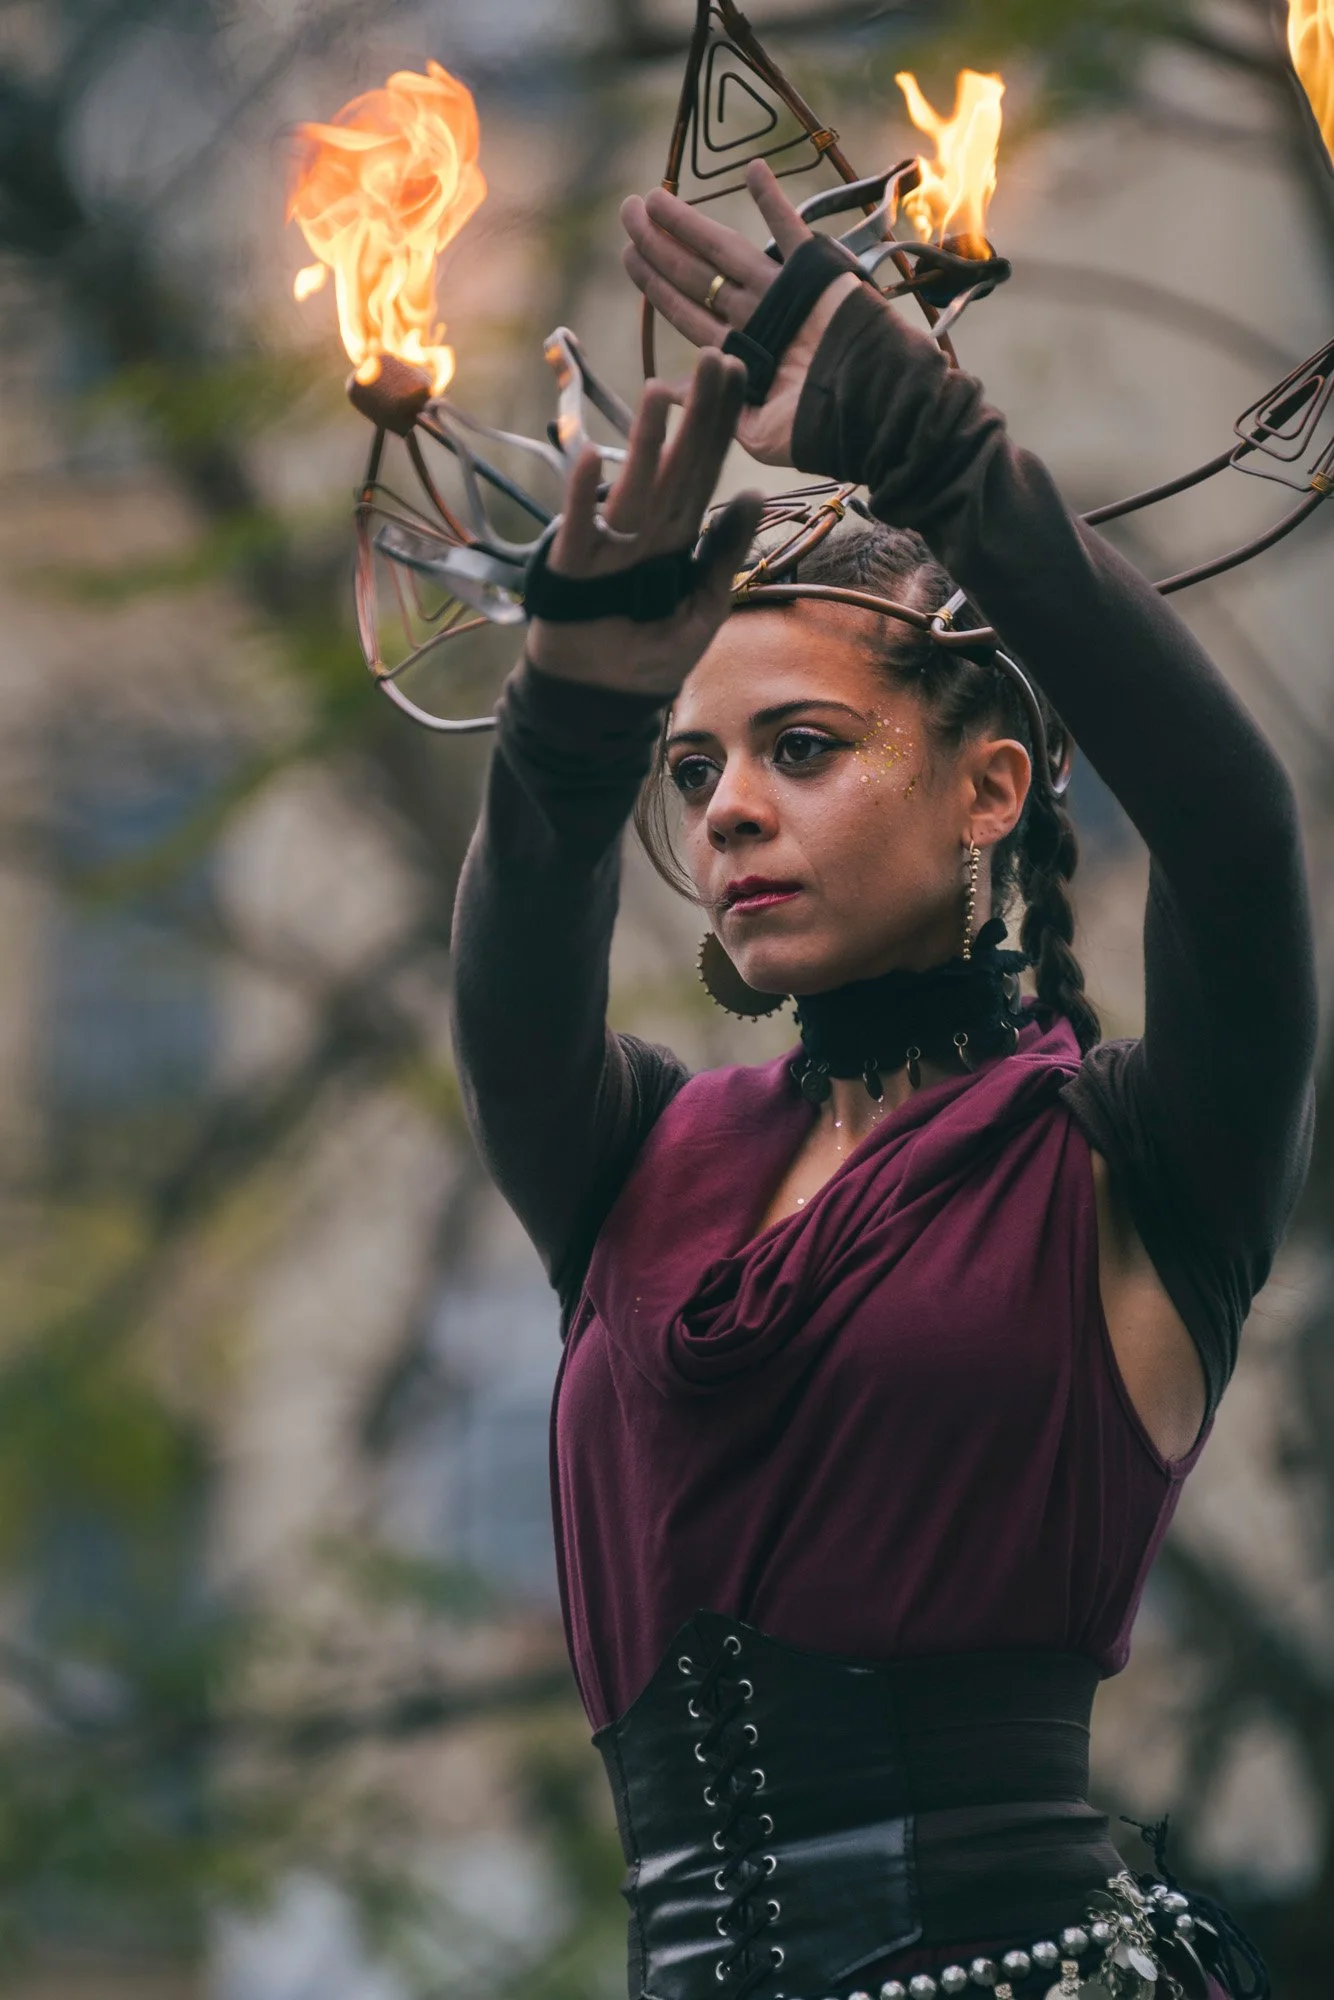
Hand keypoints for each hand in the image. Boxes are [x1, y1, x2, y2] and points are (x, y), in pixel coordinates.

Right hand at [527, 347, 762, 697]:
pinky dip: (581, 499)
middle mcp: (643, 533)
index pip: (705, 472)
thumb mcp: (702, 608)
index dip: (722, 424)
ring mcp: (608, 549)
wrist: (601, 699)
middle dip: (696, 415)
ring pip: (632, 490)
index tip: (741, 371)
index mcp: (677, 538)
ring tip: (660, 393)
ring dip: (645, 443)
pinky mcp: (572, 573)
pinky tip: (590, 458)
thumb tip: (752, 496)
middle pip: (676, 468)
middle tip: (717, 356)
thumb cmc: (650, 654)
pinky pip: (578, 533)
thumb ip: (724, 555)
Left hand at [620, 159, 861, 467]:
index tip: (629, 254)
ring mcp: (783, 293)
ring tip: (652, 198)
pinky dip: (773, 200)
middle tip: (626, 212)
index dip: (656, 282)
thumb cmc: (818, 429)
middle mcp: (756, 316)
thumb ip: (711, 404)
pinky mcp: (815, 275)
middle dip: (658, 245)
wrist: (875, 412)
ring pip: (724, 252)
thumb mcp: (753, 431)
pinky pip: (791, 231)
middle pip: (696, 274)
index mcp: (741, 349)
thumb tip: (662, 390)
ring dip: (688, 224)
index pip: (687, 309)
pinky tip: (751, 170)